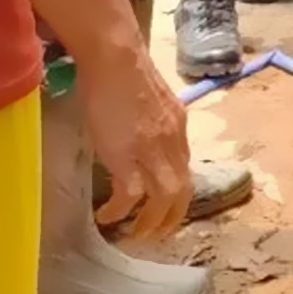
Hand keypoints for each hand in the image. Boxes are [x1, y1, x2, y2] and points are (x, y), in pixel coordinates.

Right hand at [76, 39, 192, 240]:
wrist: (115, 57)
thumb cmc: (122, 69)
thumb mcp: (147, 98)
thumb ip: (151, 119)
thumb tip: (139, 131)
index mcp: (177, 126)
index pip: (185, 167)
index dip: (176, 192)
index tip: (165, 206)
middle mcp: (173, 141)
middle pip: (182, 190)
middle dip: (171, 218)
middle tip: (155, 235)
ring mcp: (153, 150)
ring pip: (163, 199)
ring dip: (151, 223)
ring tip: (134, 236)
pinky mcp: (128, 156)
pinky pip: (131, 196)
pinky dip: (121, 211)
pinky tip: (107, 218)